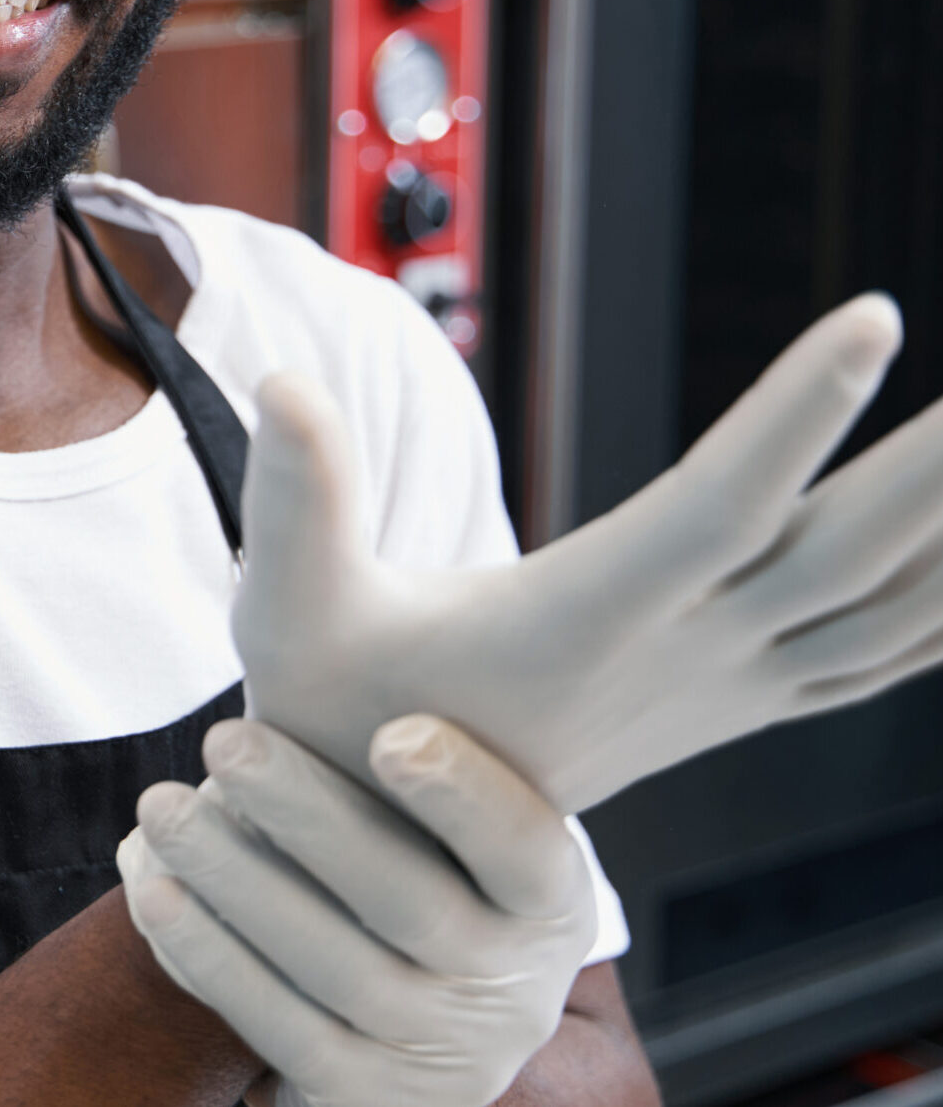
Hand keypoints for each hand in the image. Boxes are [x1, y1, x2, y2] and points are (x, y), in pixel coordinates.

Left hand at [119, 716, 594, 1106]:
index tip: (394, 731)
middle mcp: (509, 983)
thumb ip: (395, 695)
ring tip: (158, 806)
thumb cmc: (395, 850)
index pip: (521, 844)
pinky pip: (276, 1026)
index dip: (463, 792)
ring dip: (232, 879)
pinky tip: (148, 886)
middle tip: (223, 738)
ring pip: (330, 965)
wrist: (401, 1011)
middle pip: (405, 898)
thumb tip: (315, 483)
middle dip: (305, 814)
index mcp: (546, 894)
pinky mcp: (365, 1099)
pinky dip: (205, 952)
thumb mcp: (423, 790)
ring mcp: (440, 1052)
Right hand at [233, 293, 942, 813]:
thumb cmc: (342, 717)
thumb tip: (289, 382)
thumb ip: (292, 493)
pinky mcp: (736, 699)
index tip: (876, 319)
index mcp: (582, 617)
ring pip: (888, 608)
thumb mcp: (288, 606)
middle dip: (938, 465)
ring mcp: (723, 684)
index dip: (797, 415)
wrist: (404, 846)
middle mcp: (678, 654)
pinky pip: (879, 656)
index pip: (715, 504)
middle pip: (846, 550)